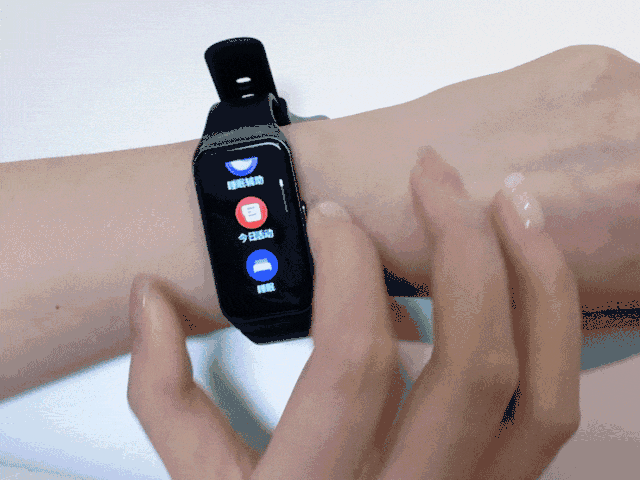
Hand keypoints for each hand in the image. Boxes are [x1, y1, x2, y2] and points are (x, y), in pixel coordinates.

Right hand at [126, 159, 580, 478]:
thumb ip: (164, 394)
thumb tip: (147, 299)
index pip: (354, 361)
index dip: (347, 270)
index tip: (331, 217)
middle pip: (467, 360)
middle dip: (457, 245)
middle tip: (433, 176)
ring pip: (532, 385)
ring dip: (532, 278)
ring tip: (510, 201)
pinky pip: (550, 408)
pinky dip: (554, 330)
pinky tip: (533, 271)